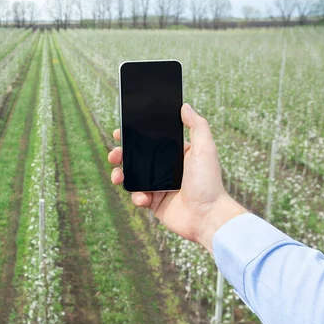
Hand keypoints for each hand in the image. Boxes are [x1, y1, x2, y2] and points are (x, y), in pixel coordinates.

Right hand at [108, 103, 246, 253]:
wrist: (207, 216)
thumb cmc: (209, 183)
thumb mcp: (205, 149)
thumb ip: (197, 126)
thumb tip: (185, 106)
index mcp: (175, 155)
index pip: (150, 142)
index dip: (133, 137)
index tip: (119, 132)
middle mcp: (165, 169)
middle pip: (136, 158)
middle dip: (120, 155)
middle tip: (114, 155)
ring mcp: (158, 186)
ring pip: (132, 177)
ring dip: (120, 175)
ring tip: (118, 176)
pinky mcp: (154, 203)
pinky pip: (137, 196)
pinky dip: (135, 196)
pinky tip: (143, 198)